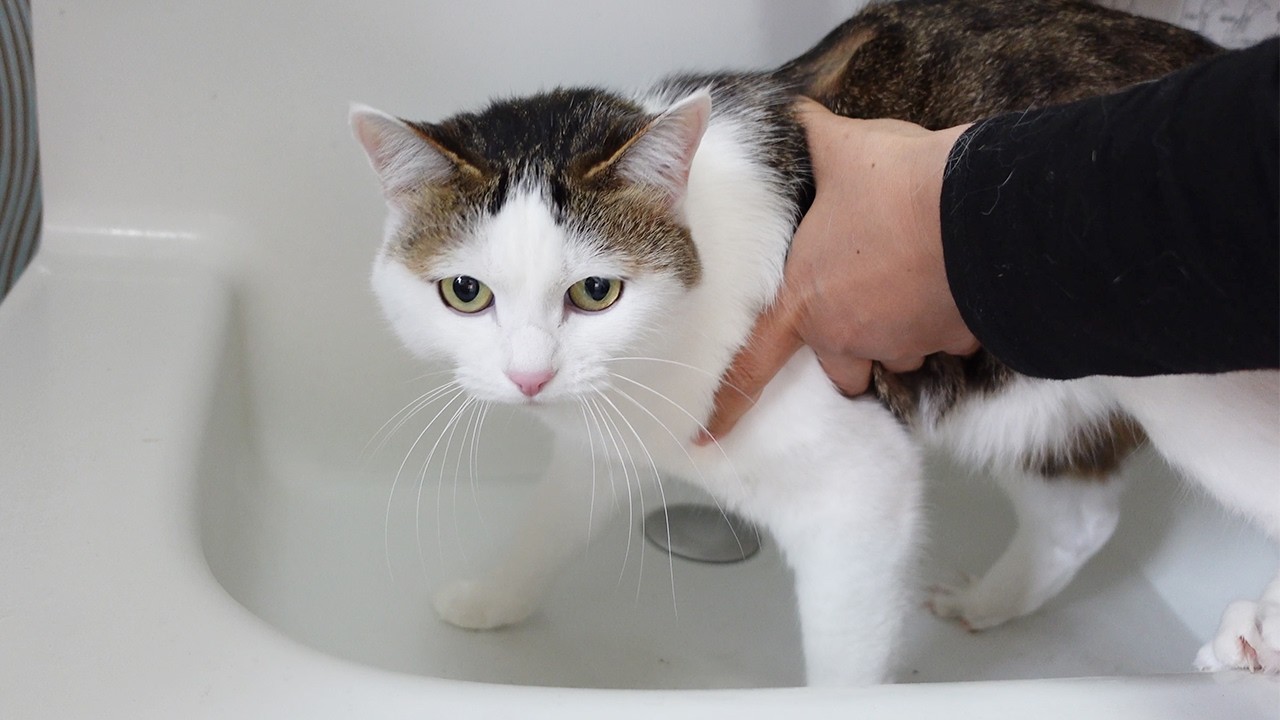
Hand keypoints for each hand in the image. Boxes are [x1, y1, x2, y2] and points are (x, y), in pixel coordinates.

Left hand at [699, 100, 978, 441]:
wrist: (985, 210)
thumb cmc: (899, 185)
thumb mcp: (845, 152)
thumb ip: (816, 143)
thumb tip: (798, 114)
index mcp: (808, 303)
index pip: (755, 365)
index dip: (729, 404)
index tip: (706, 437)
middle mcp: (852, 336)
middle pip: (841, 370)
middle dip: (848, 353)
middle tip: (859, 312)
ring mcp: (908, 343)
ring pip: (897, 353)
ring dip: (900, 329)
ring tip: (916, 279)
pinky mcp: (959, 340)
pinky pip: (948, 337)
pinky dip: (948, 316)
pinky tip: (957, 277)